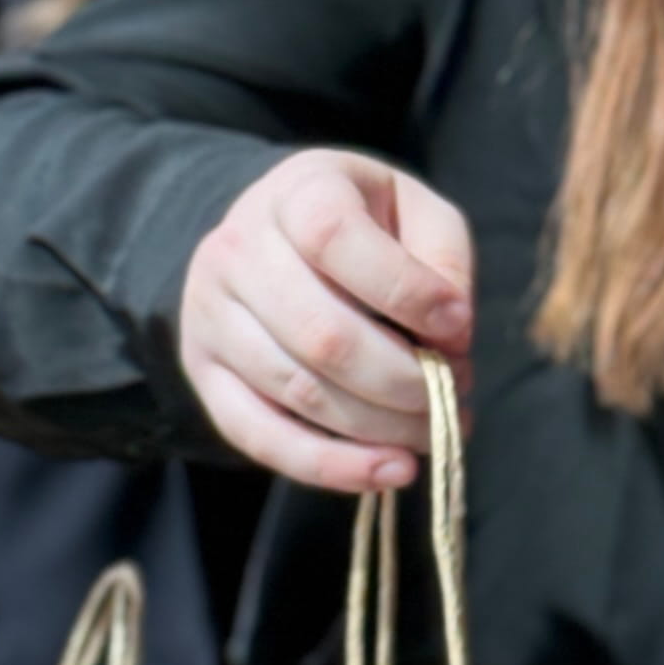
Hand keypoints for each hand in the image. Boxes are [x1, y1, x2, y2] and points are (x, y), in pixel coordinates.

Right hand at [177, 150, 474, 493]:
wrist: (275, 235)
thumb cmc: (364, 224)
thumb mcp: (416, 211)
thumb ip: (444, 260)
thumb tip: (450, 336)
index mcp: (296, 193)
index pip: (338, 239)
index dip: (408, 292)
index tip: (459, 329)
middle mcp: (237, 250)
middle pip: (324, 335)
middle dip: (406, 381)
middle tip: (456, 395)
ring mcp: (211, 315)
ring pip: (299, 391)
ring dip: (381, 427)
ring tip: (433, 431)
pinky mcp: (204, 373)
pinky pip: (260, 436)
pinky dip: (330, 467)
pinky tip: (389, 471)